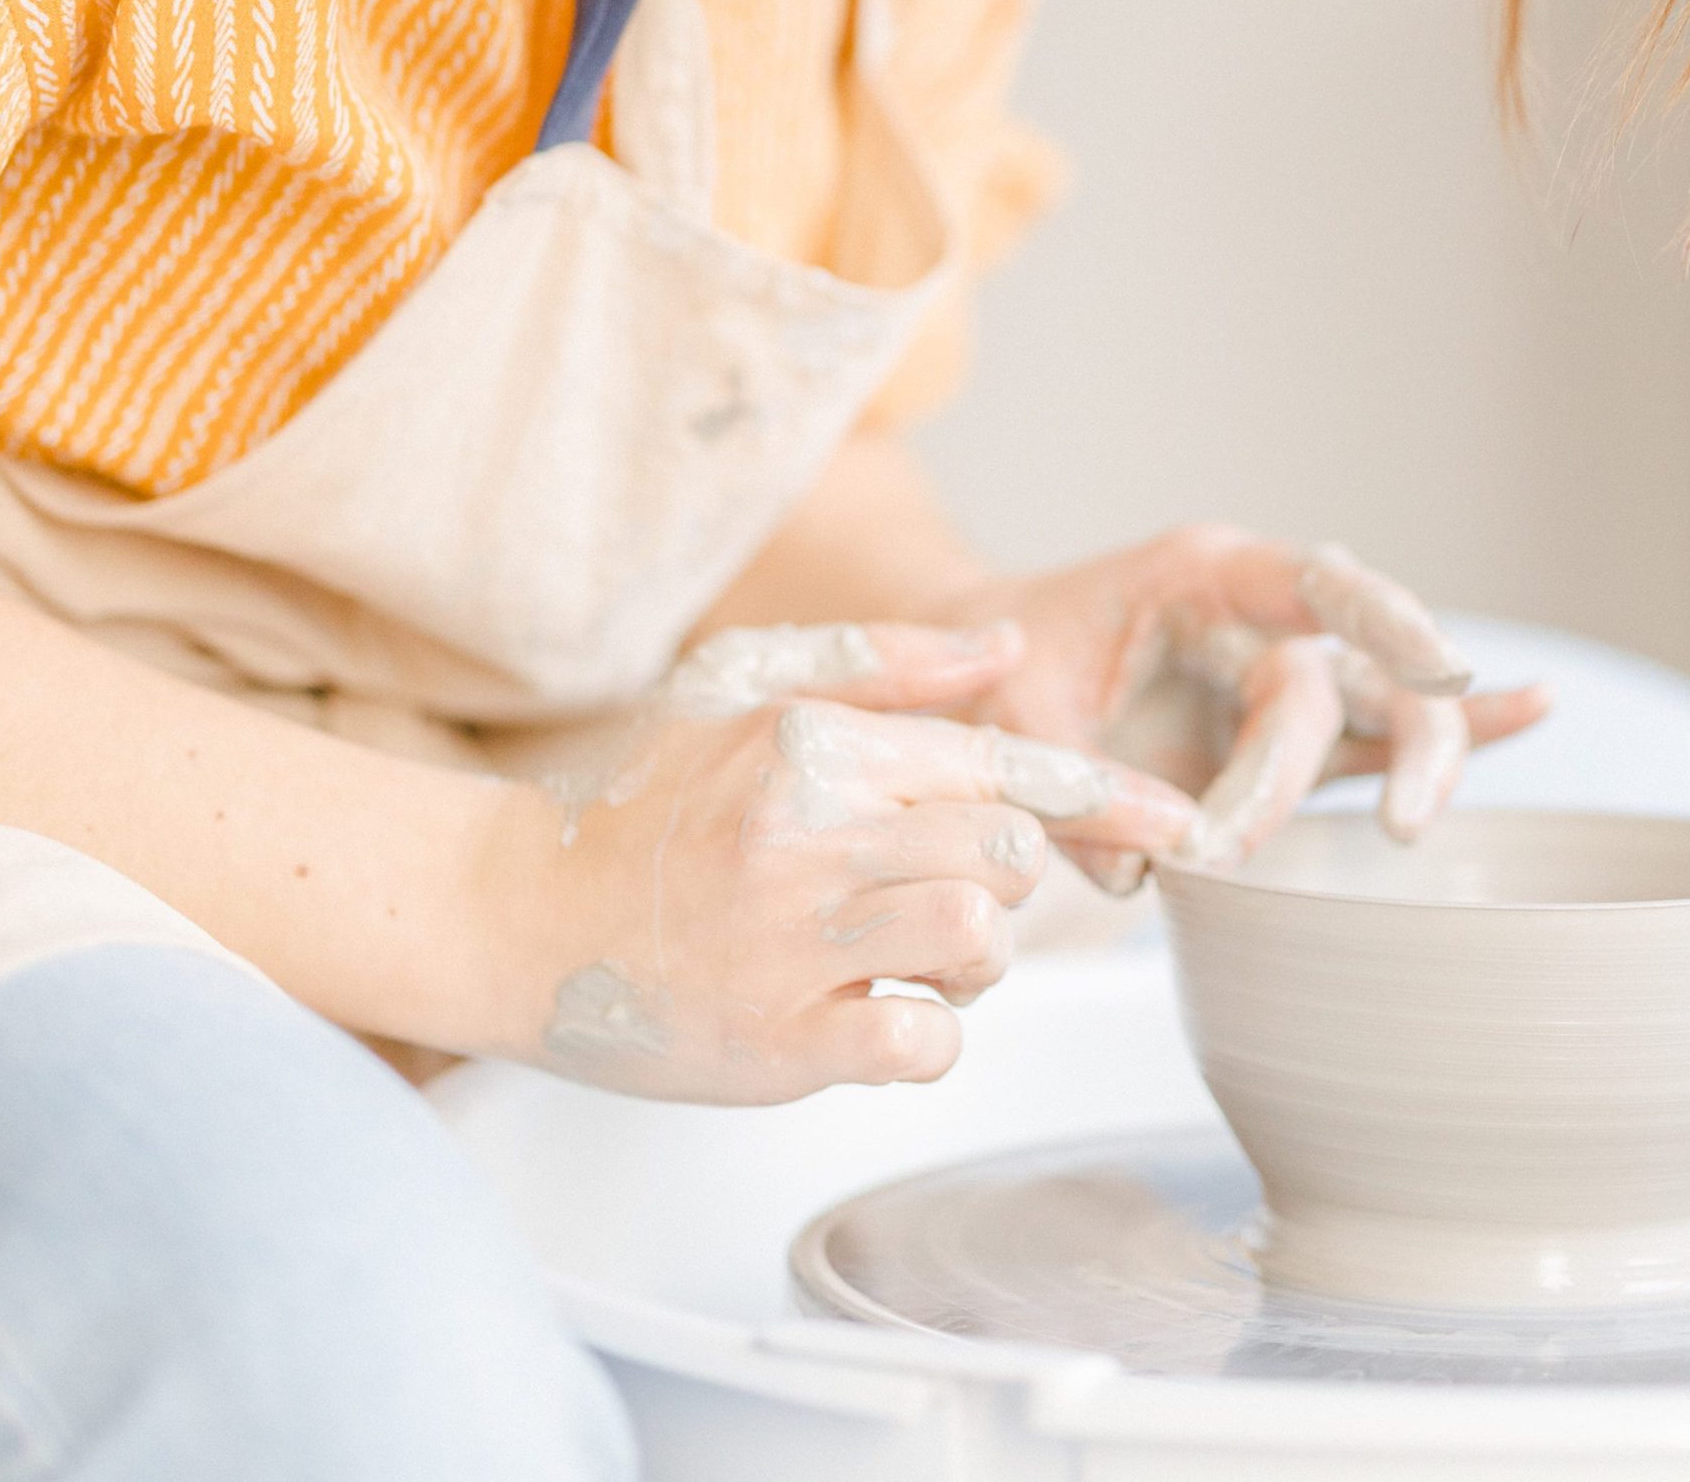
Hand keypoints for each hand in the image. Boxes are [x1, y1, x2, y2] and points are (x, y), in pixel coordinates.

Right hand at [488, 622, 1198, 1100]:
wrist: (511, 917)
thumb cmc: (641, 801)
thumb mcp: (746, 687)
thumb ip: (882, 661)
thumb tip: (1006, 642)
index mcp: (813, 745)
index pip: (999, 759)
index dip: (1104, 795)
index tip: (1178, 821)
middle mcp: (809, 837)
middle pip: (1006, 853)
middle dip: (1001, 873)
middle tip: (937, 881)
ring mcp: (792, 945)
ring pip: (980, 944)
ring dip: (971, 957)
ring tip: (904, 949)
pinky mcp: (777, 1047)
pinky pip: (924, 1046)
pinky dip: (924, 1039)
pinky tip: (870, 1013)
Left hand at [913, 530, 1548, 878]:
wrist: (992, 665)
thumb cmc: (1006, 668)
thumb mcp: (1013, 716)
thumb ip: (1073, 788)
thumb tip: (1143, 871)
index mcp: (1202, 575)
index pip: (1314, 583)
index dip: (1385, 616)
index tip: (1440, 666)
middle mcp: (1261, 614)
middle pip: (1350, 668)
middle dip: (1347, 751)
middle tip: (1354, 827)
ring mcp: (1284, 671)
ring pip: (1385, 700)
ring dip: (1420, 753)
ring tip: (1410, 821)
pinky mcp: (1292, 733)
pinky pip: (1377, 731)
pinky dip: (1454, 729)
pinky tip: (1535, 708)